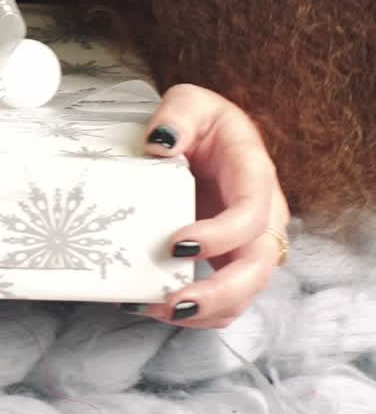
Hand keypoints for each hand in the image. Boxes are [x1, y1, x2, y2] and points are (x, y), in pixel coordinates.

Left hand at [124, 83, 289, 329]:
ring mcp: (246, 243)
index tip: (177, 244)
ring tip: (155, 309)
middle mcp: (261, 217)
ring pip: (243, 293)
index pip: (251, 215)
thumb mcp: (190, 101)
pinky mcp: (226, 260)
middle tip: (176, 303)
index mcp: (254, 177)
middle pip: (257, 268)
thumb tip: (159, 144)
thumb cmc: (201, 120)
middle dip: (219, 293)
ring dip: (204, 311)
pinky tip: (152, 305)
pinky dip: (194, 311)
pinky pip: (222, 298)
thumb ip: (177, 116)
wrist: (205, 134)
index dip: (220, 236)